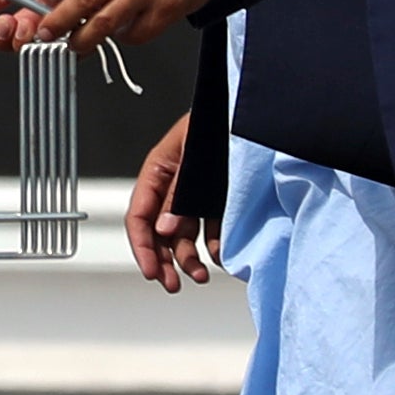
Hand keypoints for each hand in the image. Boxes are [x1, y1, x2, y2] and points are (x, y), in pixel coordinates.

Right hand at [124, 110, 216, 288]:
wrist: (255, 111)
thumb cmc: (221, 120)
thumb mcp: (196, 156)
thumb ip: (180, 193)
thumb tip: (165, 229)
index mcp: (159, 170)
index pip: (139, 215)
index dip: (142, 246)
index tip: (151, 271)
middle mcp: (174, 185)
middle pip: (159, 231)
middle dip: (163, 260)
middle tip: (171, 284)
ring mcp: (196, 193)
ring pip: (183, 235)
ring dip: (188, 259)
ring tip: (200, 275)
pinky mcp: (219, 199)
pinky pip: (211, 229)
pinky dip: (214, 246)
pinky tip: (220, 256)